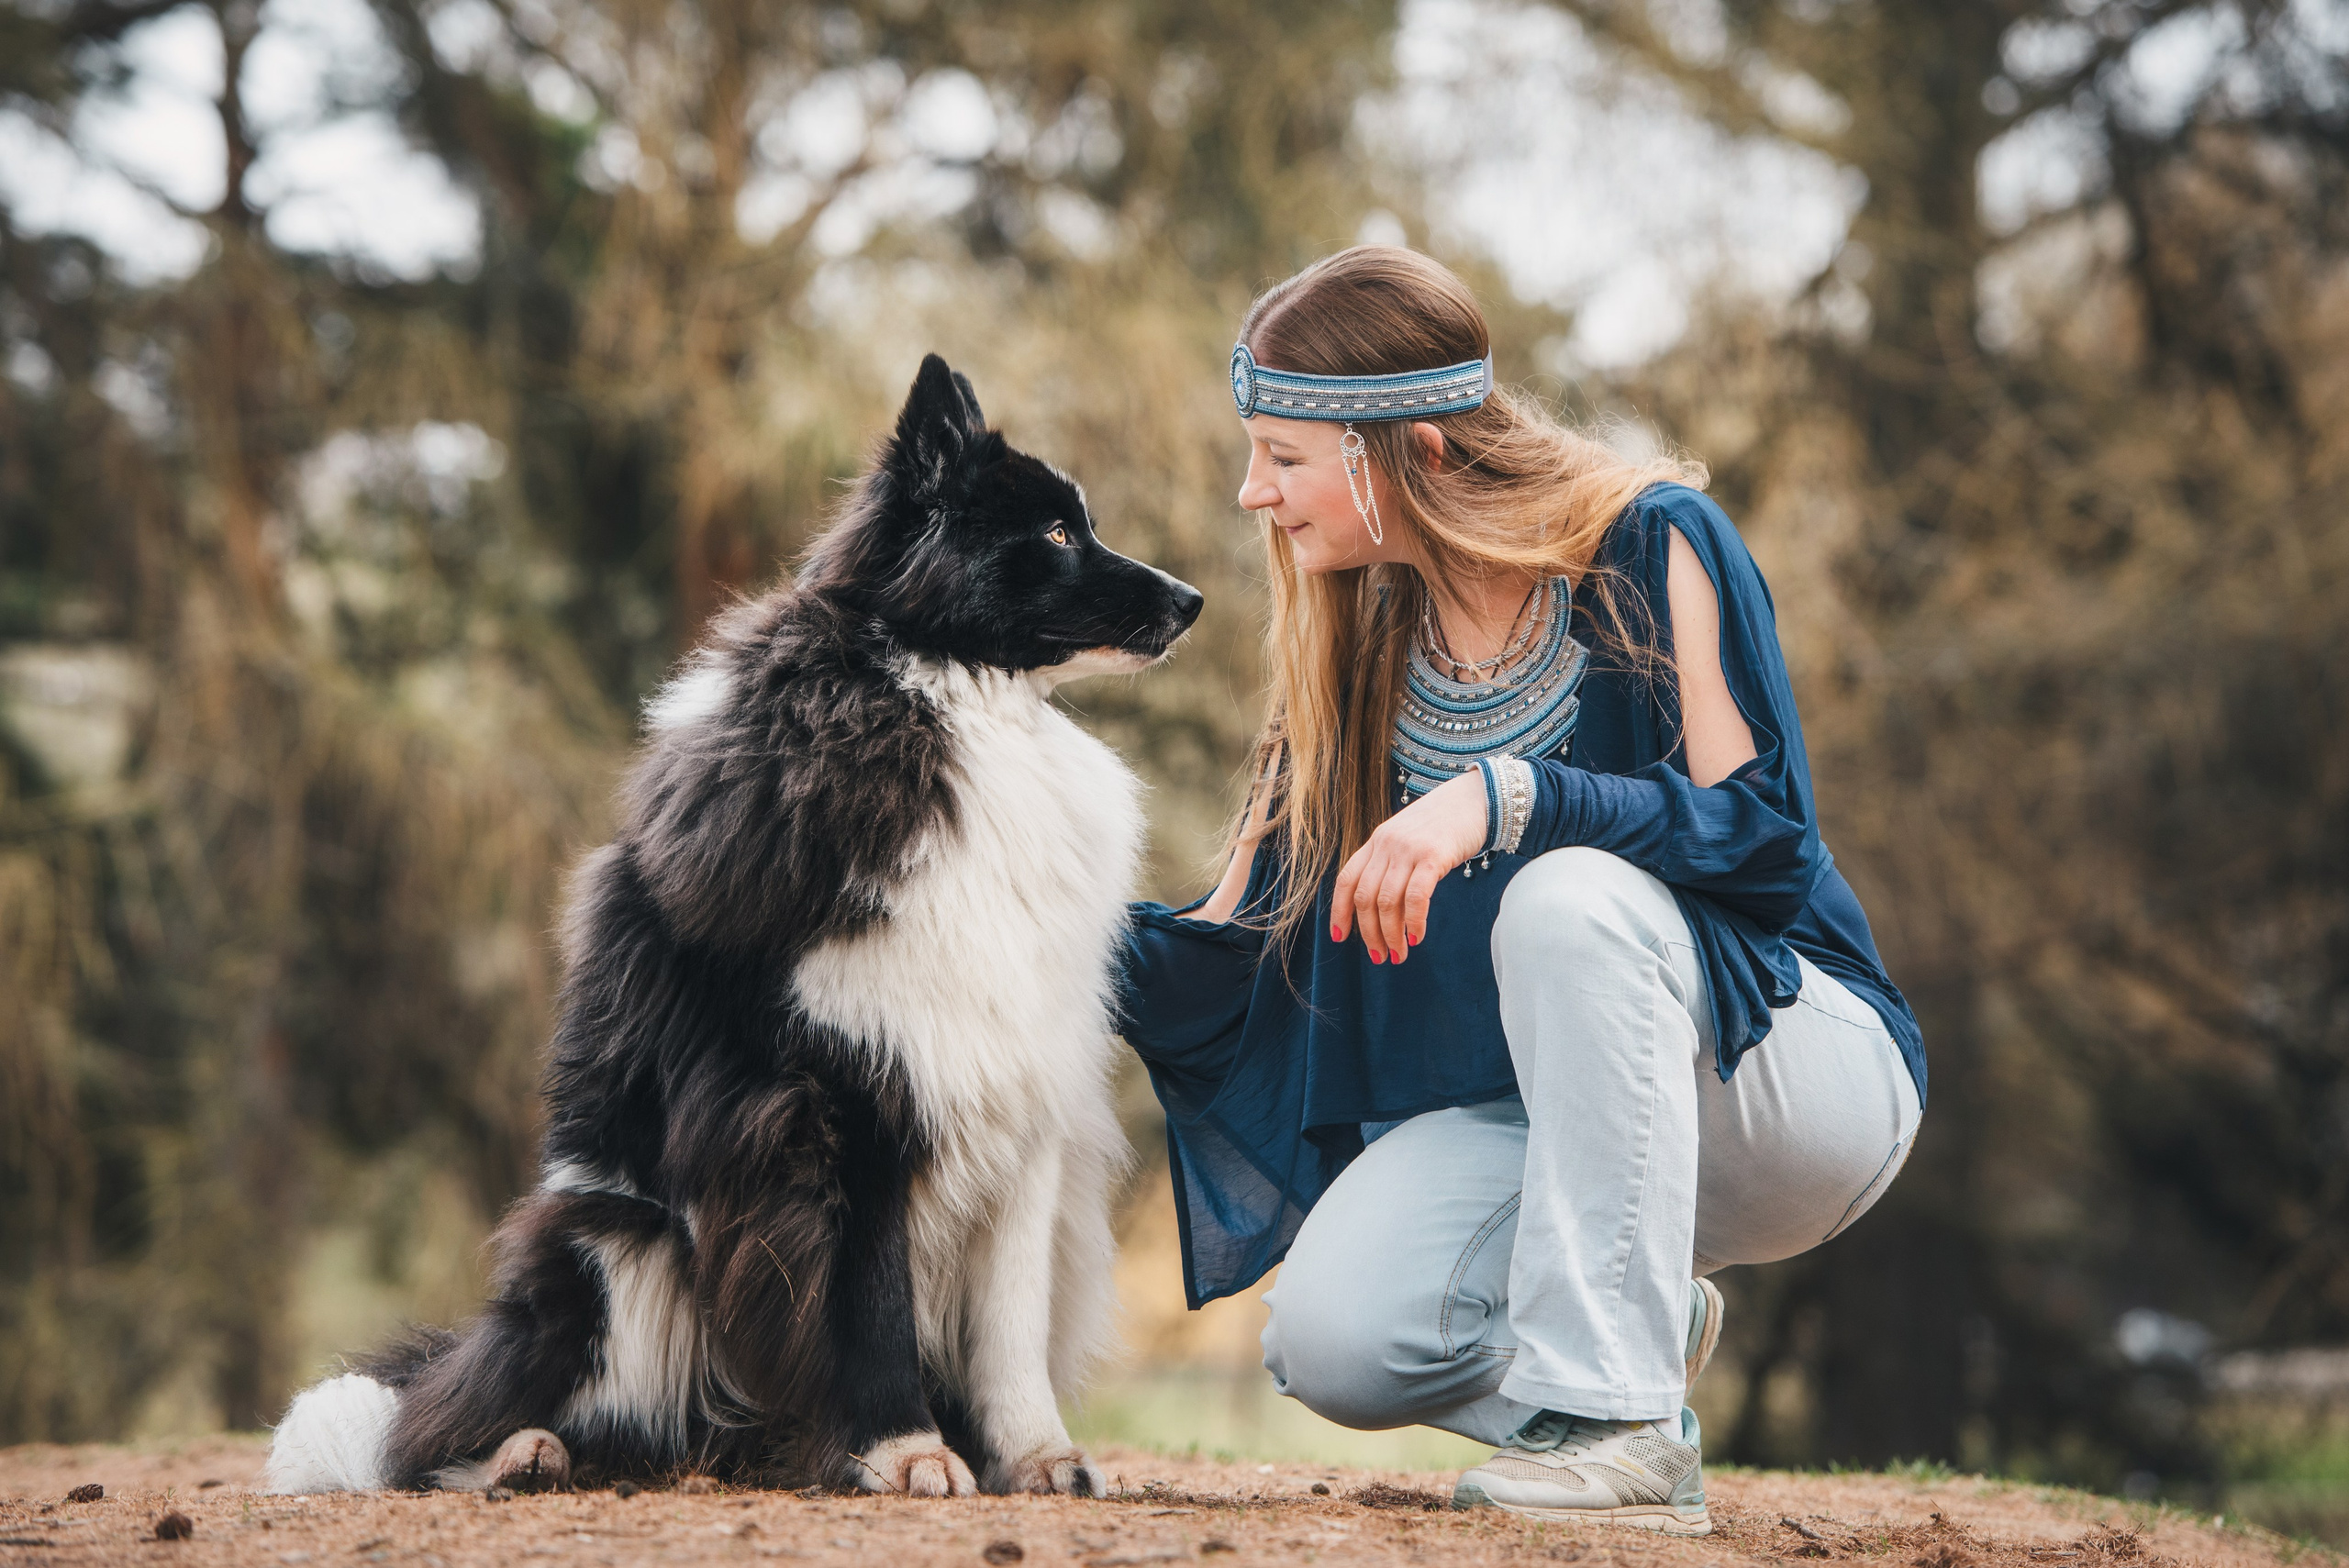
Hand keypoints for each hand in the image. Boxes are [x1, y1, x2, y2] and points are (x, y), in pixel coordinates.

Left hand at [1330, 770, 1487, 963]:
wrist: (1476, 798)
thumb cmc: (1444, 824)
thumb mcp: (1408, 839)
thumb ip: (1393, 864)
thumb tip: (1385, 910)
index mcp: (1376, 841)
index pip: (1346, 880)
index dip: (1339, 911)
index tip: (1340, 937)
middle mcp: (1386, 844)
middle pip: (1365, 898)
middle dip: (1369, 933)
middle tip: (1379, 957)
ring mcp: (1408, 849)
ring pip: (1387, 902)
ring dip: (1391, 935)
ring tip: (1399, 954)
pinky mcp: (1433, 855)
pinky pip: (1416, 897)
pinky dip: (1413, 922)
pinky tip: (1417, 937)